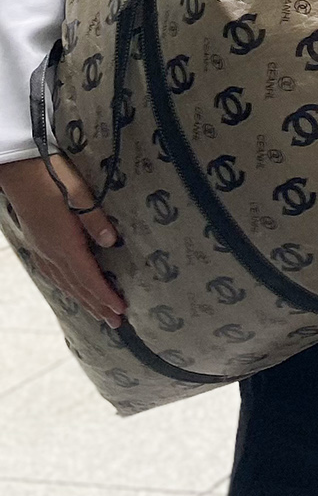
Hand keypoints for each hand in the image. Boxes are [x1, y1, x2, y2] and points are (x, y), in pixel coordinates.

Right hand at [0, 156, 124, 326]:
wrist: (20, 171)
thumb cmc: (53, 177)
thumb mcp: (81, 193)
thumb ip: (95, 220)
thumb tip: (112, 242)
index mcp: (64, 243)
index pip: (89, 276)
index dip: (105, 295)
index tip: (121, 310)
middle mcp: (51, 252)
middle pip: (77, 286)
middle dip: (97, 306)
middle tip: (116, 324)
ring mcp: (42, 249)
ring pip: (65, 283)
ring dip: (84, 300)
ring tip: (99, 315)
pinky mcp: (38, 244)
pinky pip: (54, 274)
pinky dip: (67, 287)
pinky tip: (73, 290)